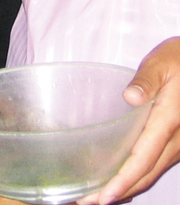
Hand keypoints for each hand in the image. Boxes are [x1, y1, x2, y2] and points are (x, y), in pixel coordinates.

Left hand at [78, 37, 179, 203]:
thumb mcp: (162, 63)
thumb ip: (146, 80)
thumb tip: (130, 97)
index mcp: (168, 121)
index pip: (143, 159)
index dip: (123, 181)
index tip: (103, 197)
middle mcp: (176, 139)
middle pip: (145, 174)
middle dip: (116, 191)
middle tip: (84, 202)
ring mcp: (178, 143)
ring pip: (151, 173)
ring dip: (125, 187)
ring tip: (94, 195)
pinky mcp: (176, 141)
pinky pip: (155, 165)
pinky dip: (135, 176)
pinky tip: (116, 178)